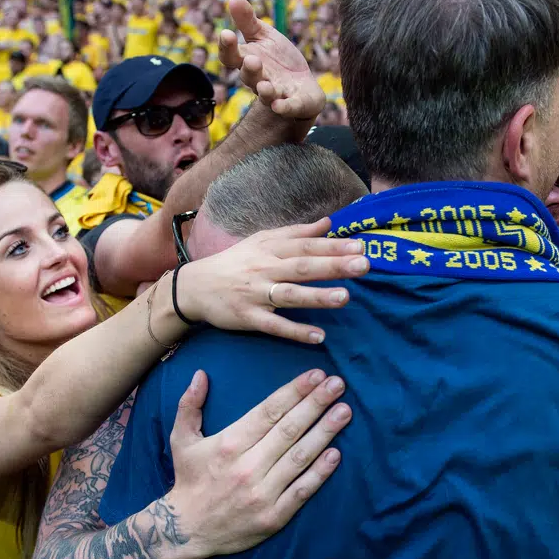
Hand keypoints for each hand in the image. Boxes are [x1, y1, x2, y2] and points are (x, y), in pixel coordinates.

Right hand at [167, 368, 346, 558]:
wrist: (187, 530)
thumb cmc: (189, 479)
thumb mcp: (181, 440)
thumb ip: (189, 405)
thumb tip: (201, 374)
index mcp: (229, 444)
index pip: (269, 411)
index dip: (295, 391)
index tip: (316, 375)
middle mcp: (247, 466)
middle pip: (289, 429)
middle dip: (316, 404)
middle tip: (338, 384)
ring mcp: (262, 493)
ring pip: (300, 457)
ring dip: (325, 432)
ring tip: (345, 412)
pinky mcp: (273, 516)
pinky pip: (301, 490)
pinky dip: (320, 473)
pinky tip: (336, 454)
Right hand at [176, 218, 367, 344]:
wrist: (195, 286)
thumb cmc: (235, 263)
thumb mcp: (261, 241)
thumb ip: (296, 233)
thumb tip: (328, 222)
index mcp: (269, 249)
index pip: (305, 246)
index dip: (333, 246)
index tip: (360, 246)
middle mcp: (264, 269)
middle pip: (302, 267)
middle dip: (333, 266)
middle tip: (363, 265)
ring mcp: (256, 295)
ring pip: (289, 295)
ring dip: (317, 296)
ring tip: (345, 297)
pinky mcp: (248, 318)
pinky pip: (274, 326)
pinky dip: (296, 331)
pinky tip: (318, 336)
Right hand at [217, 0, 323, 120]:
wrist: (303, 85)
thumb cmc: (279, 60)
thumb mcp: (264, 37)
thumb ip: (248, 22)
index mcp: (248, 61)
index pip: (231, 57)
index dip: (227, 47)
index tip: (226, 33)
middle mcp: (259, 80)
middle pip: (248, 77)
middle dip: (249, 69)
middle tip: (252, 60)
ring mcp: (276, 93)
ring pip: (266, 94)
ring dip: (265, 90)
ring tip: (265, 86)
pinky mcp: (294, 104)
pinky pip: (288, 107)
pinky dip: (284, 107)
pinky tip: (279, 106)